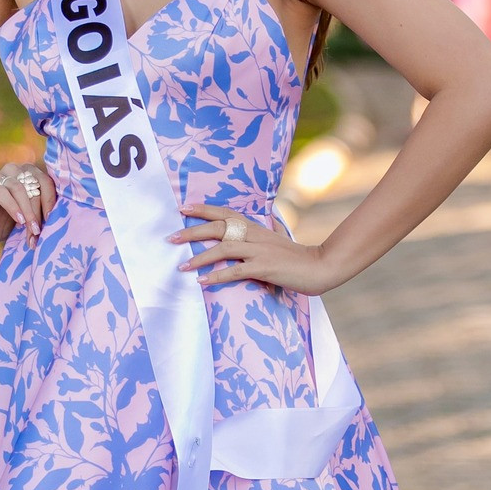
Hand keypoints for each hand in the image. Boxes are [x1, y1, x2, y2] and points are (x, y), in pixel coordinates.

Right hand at [0, 161, 55, 243]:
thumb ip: (40, 211)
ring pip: (19, 188)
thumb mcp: (28, 216)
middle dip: (38, 210)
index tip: (53, 219)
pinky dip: (13, 207)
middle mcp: (13, 170)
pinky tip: (19, 220)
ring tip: (32, 229)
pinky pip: (2, 193)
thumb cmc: (5, 222)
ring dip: (28, 210)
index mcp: (26, 174)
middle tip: (39, 231)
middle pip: (34, 184)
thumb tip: (61, 219)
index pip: (45, 180)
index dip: (51, 199)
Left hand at [171, 204, 338, 293]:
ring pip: (223, 249)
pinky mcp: (264, 268)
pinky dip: (217, 276)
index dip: (203, 209)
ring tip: (181, 265)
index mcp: (255, 227)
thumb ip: (253, 241)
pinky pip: (235, 271)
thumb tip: (235, 242)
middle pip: (218, 228)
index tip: (183, 208)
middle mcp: (254, 235)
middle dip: (192, 232)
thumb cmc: (294, 258)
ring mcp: (259, 251)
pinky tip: (202, 281)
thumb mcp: (271, 244)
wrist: (320, 266)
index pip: (225, 213)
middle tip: (171, 237)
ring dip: (199, 257)